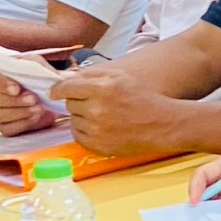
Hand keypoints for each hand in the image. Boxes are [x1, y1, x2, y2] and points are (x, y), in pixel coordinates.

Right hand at [0, 62, 55, 136]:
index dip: (2, 84)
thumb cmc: (39, 79)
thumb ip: (35, 65)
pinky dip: (22, 123)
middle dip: (15, 100)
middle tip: (33, 99)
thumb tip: (31, 71)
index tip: (16, 89)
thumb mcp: (39, 66)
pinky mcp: (3, 125)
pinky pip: (7, 128)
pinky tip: (34, 118)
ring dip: (21, 112)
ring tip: (38, 109)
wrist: (50, 99)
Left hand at [53, 66, 185, 154]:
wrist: (163, 124)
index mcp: (102, 89)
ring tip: (103, 116)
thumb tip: (66, 78)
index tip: (57, 91)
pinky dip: (85, 131)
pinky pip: (78, 136)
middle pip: (69, 104)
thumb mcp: (121, 77)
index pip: (65, 88)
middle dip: (78, 102)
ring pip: (73, 121)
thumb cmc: (143, 98)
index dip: (59, 89)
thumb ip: (92, 74)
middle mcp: (97, 109)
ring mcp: (97, 130)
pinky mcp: (98, 146)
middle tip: (95, 103)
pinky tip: (102, 127)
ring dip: (82, 117)